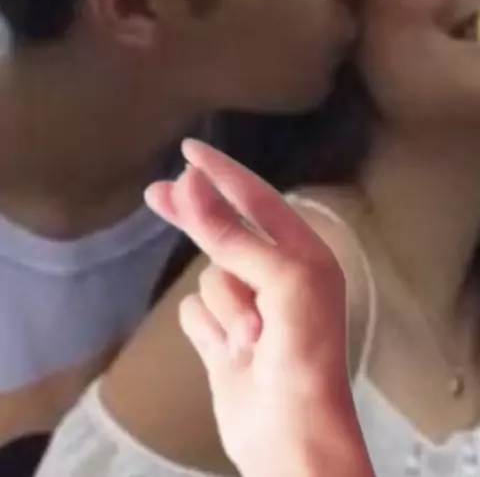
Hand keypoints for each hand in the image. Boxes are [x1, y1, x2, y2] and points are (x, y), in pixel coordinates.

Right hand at [146, 141, 373, 476]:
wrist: (292, 437)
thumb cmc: (304, 352)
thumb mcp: (278, 281)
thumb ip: (230, 233)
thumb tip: (191, 182)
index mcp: (304, 253)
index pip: (256, 199)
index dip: (222, 172)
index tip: (189, 149)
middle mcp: (278, 275)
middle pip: (224, 232)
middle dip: (197, 218)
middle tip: (157, 193)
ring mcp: (249, 307)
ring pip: (209, 278)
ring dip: (225, 306)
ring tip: (249, 339)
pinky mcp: (224, 338)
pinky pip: (196, 313)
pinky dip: (209, 330)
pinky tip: (230, 353)